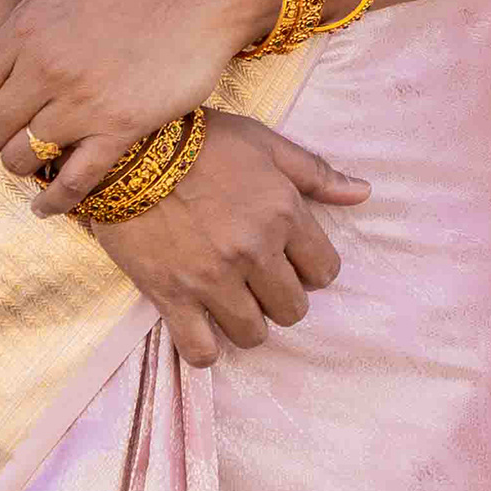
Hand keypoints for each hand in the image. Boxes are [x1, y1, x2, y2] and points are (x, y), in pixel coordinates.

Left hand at [0, 0, 264, 205]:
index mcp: (25, 30)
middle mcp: (47, 70)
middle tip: (15, 128)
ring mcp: (83, 103)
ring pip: (23, 159)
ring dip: (23, 162)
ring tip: (34, 154)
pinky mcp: (121, 129)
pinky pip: (74, 181)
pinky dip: (54, 202)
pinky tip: (44, 207)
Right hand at [87, 119, 368, 366]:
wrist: (128, 149)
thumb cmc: (201, 140)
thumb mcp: (264, 144)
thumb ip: (315, 173)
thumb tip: (363, 192)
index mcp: (282, 213)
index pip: (324, 272)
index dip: (310, 270)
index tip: (289, 262)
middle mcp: (254, 250)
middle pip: (292, 309)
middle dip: (280, 298)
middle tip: (257, 280)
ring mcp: (212, 278)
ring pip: (252, 333)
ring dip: (246, 323)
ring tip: (229, 301)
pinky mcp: (172, 295)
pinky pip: (200, 349)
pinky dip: (204, 349)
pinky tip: (201, 329)